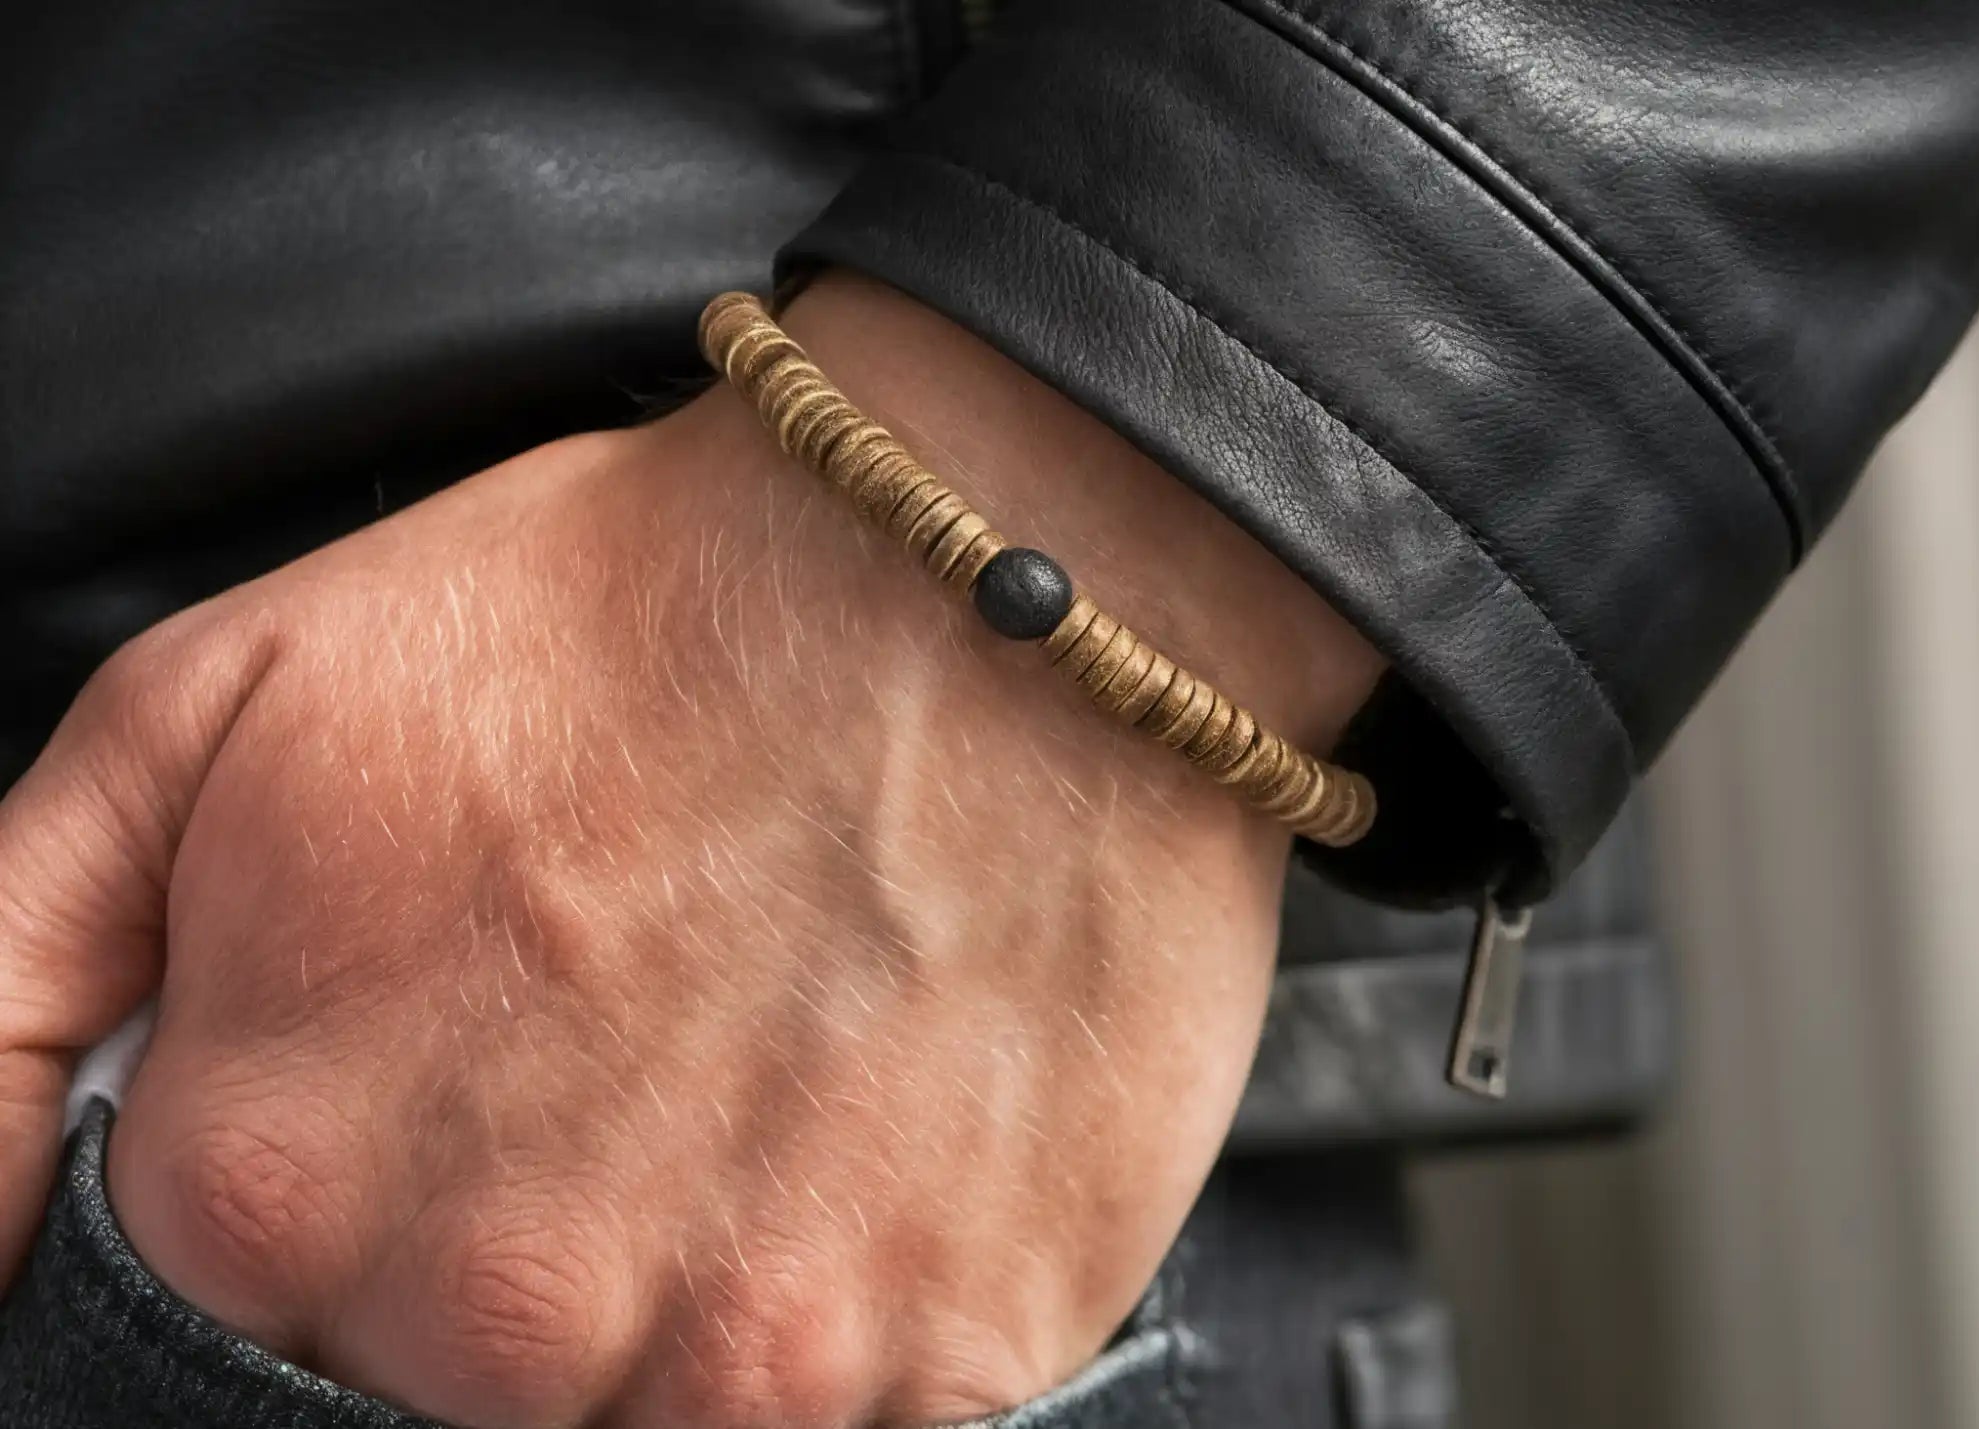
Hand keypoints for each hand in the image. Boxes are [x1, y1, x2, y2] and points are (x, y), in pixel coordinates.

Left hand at [0, 274, 1381, 1425]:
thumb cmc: (632, 611)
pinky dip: (827, 1325)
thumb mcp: (215, 709)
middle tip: (602, 1091)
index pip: (203, 1346)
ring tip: (736, 1114)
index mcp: (275, 1176)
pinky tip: (846, 1163)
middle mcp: (494, 1313)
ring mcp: (741, 1363)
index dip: (326, 1221)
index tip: (426, 1127)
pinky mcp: (951, 1363)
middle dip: (492, 1275)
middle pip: (430, 1403)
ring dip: (667, 1312)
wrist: (991, 578)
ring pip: (631, 1425)